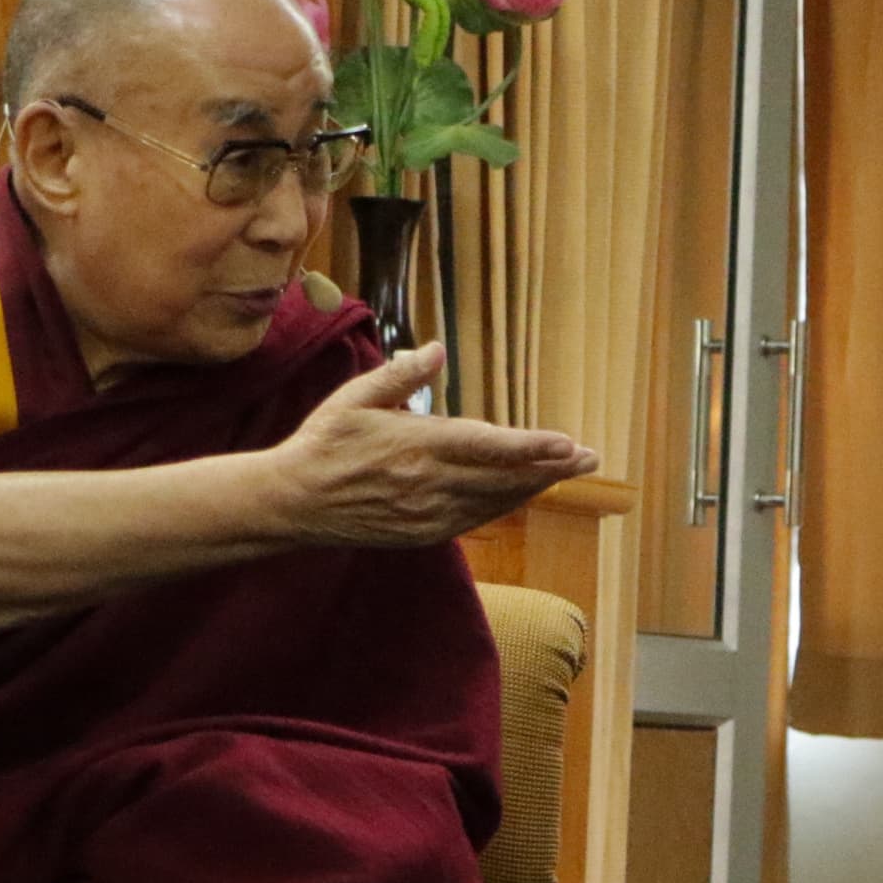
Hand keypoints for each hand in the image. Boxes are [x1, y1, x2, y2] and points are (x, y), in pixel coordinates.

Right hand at [269, 343, 598, 545]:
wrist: (292, 503)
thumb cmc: (322, 443)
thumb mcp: (354, 398)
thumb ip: (401, 376)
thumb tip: (435, 348)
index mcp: (415, 446)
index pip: (486, 447)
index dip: (531, 447)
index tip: (567, 443)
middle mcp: (428, 485)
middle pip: (503, 478)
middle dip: (551, 468)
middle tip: (590, 457)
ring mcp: (428, 514)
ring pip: (495, 501)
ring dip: (535, 487)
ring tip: (569, 471)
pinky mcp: (424, 534)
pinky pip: (476, 518)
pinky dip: (505, 503)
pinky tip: (524, 492)